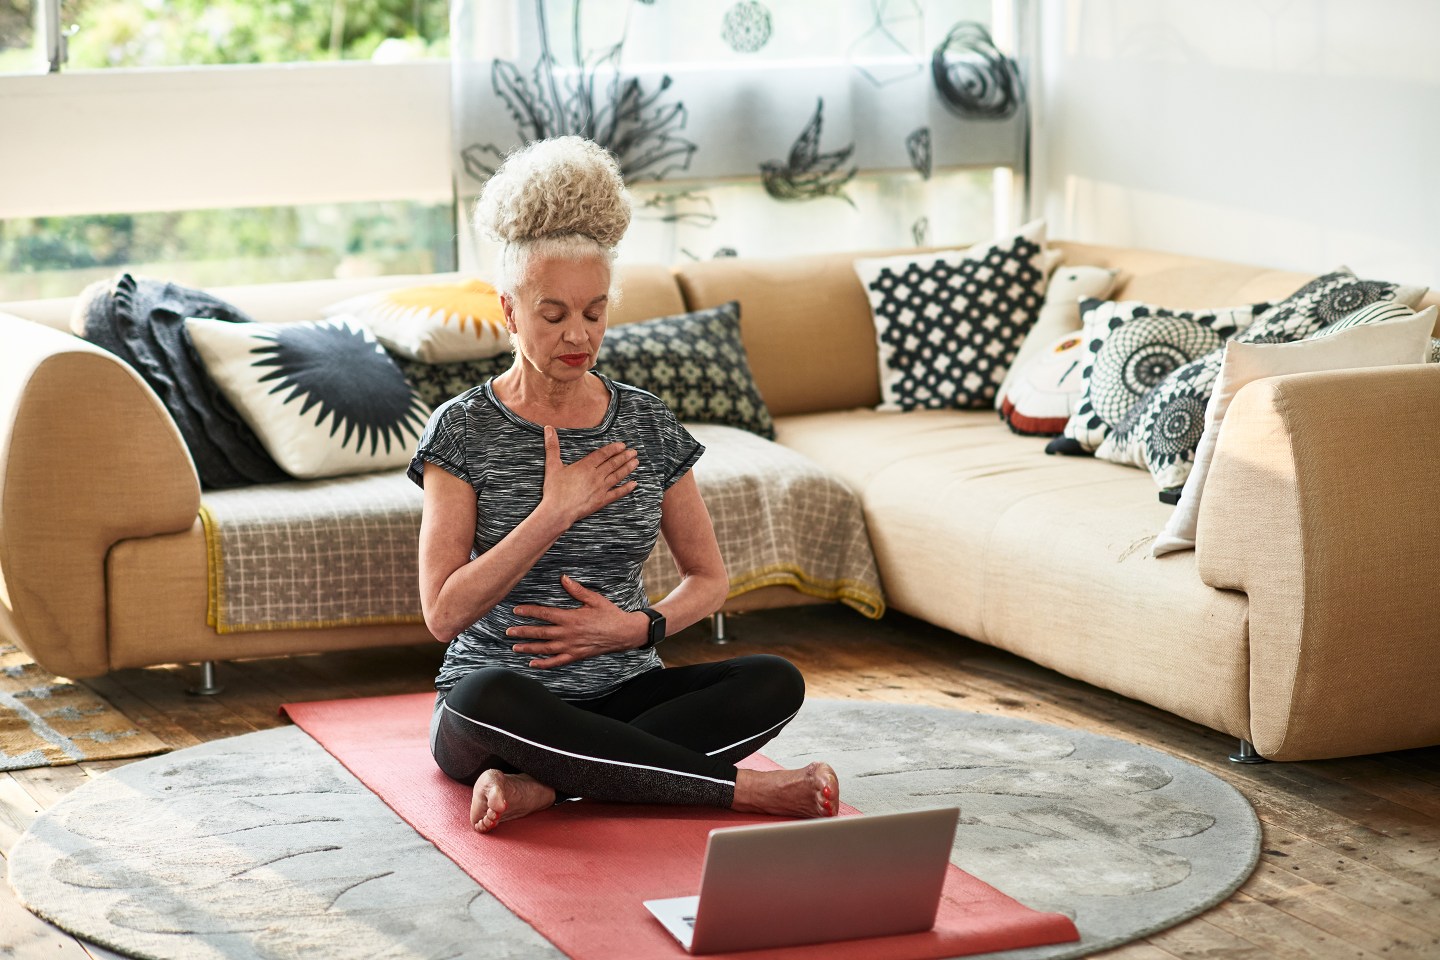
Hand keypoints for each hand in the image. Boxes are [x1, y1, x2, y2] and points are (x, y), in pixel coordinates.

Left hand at [508, 575, 646, 667]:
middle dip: (523, 632)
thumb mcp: (594, 599)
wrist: (624, 633)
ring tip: (515, 647)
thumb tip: (563, 578)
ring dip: (528, 648)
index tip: (516, 611)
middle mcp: (568, 634)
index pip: (545, 614)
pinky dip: (544, 664)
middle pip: (540, 633)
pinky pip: (557, 662)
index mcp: (571, 618)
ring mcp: (571, 647)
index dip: (529, 612)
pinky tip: (533, 664)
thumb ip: (577, 590)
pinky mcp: (576, 656)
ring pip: (545, 649)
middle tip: (508, 631)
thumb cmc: (609, 615)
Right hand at [541, 425, 638, 528]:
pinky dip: (627, 488)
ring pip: (617, 476)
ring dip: (627, 468)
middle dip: (624, 456)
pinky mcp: (602, 501)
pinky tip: (634, 483)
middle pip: (613, 463)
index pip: (603, 454)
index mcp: (585, 466)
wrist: (558, 511)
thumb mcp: (552, 466)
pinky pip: (617, 493)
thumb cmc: (554, 489)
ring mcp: (601, 488)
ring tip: (636, 462)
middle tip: (634, 451)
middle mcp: (596, 476)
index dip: (613, 449)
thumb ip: (552, 446)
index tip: (622, 445)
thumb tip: (548, 428)